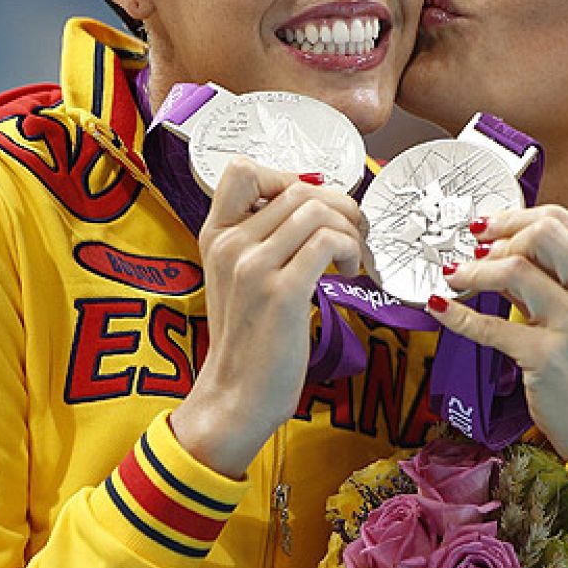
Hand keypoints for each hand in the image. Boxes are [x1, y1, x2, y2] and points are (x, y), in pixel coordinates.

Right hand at [169, 157, 369, 476]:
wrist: (236, 398)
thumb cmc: (249, 340)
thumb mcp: (238, 279)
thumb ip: (261, 238)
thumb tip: (311, 195)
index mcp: (216, 235)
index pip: (242, 169)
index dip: (289, 177)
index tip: (313, 209)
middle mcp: (230, 244)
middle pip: (299, 188)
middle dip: (340, 205)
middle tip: (352, 235)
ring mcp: (253, 267)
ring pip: (318, 209)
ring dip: (350, 228)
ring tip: (351, 258)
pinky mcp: (281, 292)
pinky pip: (329, 241)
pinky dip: (350, 250)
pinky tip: (348, 274)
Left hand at [428, 206, 567, 458]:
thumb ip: (554, 277)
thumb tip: (498, 250)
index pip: (559, 219)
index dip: (513, 217)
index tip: (487, 226)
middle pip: (541, 233)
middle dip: (498, 239)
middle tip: (475, 253)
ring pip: (514, 271)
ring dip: (474, 270)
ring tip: (456, 277)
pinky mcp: (548, 357)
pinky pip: (490, 327)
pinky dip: (458, 314)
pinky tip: (442, 307)